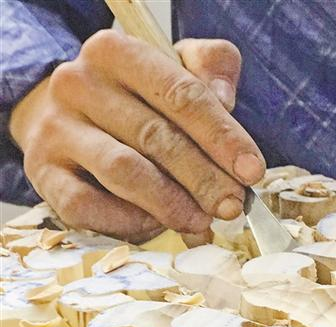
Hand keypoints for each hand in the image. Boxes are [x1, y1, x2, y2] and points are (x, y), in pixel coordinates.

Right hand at [9, 30, 264, 242]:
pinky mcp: (43, 172)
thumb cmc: (136, 95)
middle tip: (233, 206)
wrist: (66, 113)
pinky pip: (87, 206)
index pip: (182, 95)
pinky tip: (157, 226)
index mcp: (117, 52)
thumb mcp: (175, 66)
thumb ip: (210, 67)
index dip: (223, 137)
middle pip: (156, 137)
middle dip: (204, 179)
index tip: (253, 171)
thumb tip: (226, 98)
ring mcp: (56, 129)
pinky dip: (129, 221)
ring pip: (124, 172)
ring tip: (202, 222)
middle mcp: (79, 83)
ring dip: (172, 204)